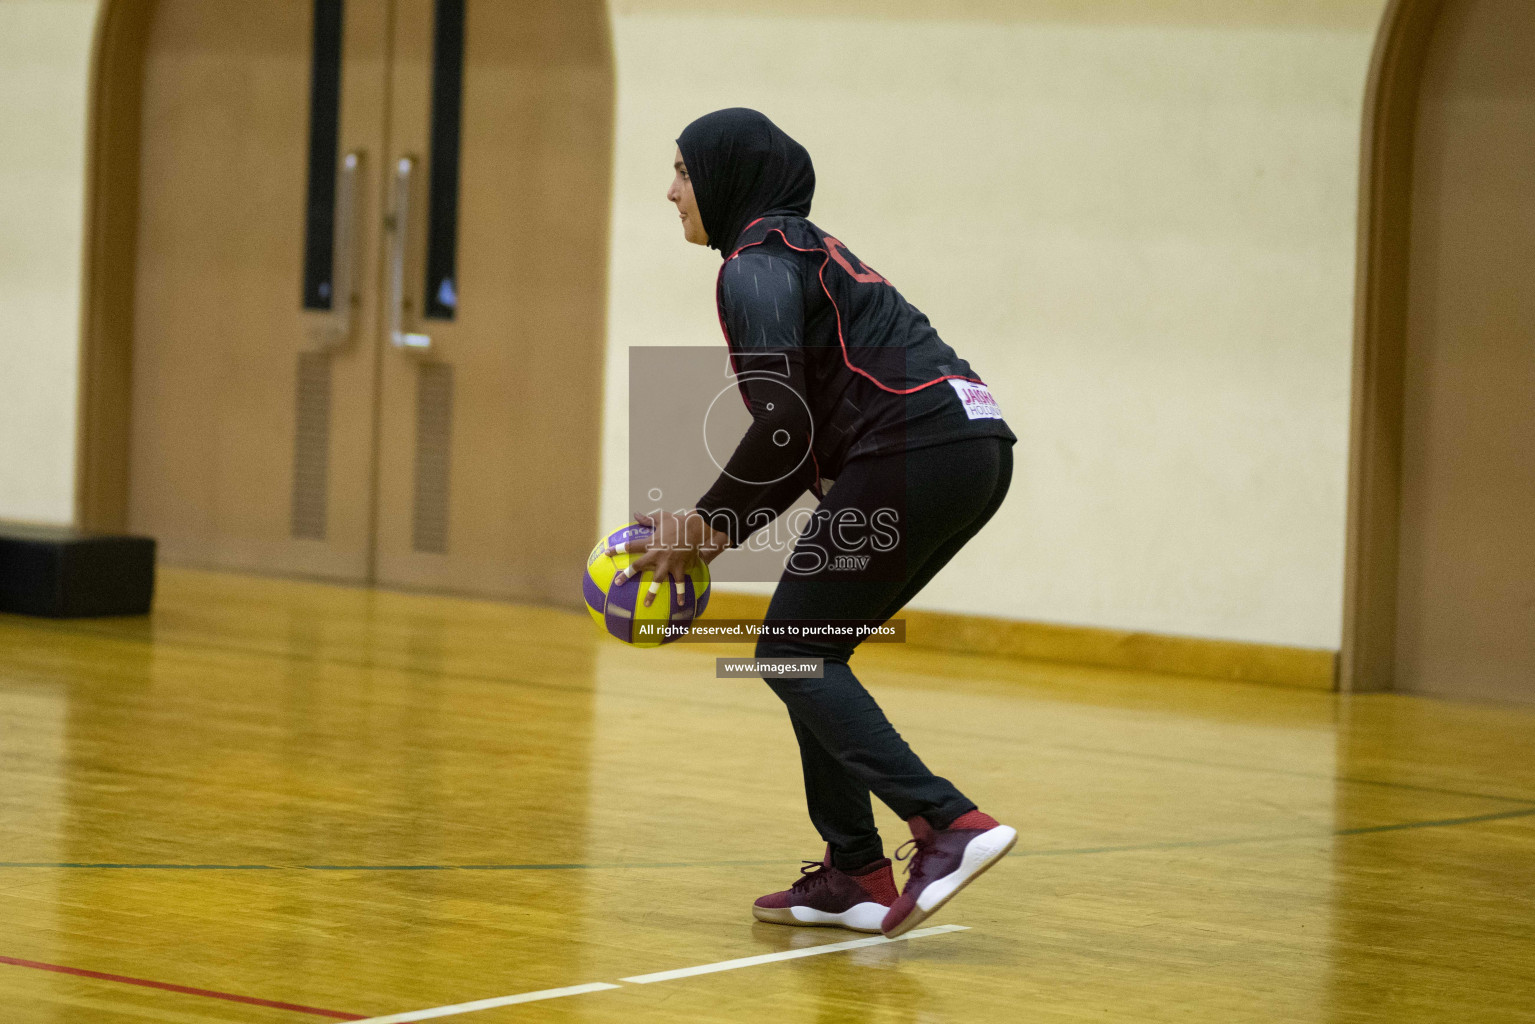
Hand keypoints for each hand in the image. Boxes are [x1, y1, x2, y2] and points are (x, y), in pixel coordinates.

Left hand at [607, 511, 729, 606]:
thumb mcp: (662, 518)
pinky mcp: (680, 568)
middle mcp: (657, 555)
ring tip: (646, 605)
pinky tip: (681, 604)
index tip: (607, 553)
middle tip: (618, 583)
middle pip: (639, 566)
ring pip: (658, 580)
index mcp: (651, 543)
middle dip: (627, 575)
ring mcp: (668, 563)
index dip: (617, 549)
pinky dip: (681, 594)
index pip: (630, 546)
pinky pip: (680, 583)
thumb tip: (636, 514)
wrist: (695, 529)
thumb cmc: (678, 522)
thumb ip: (648, 519)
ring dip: (652, 593)